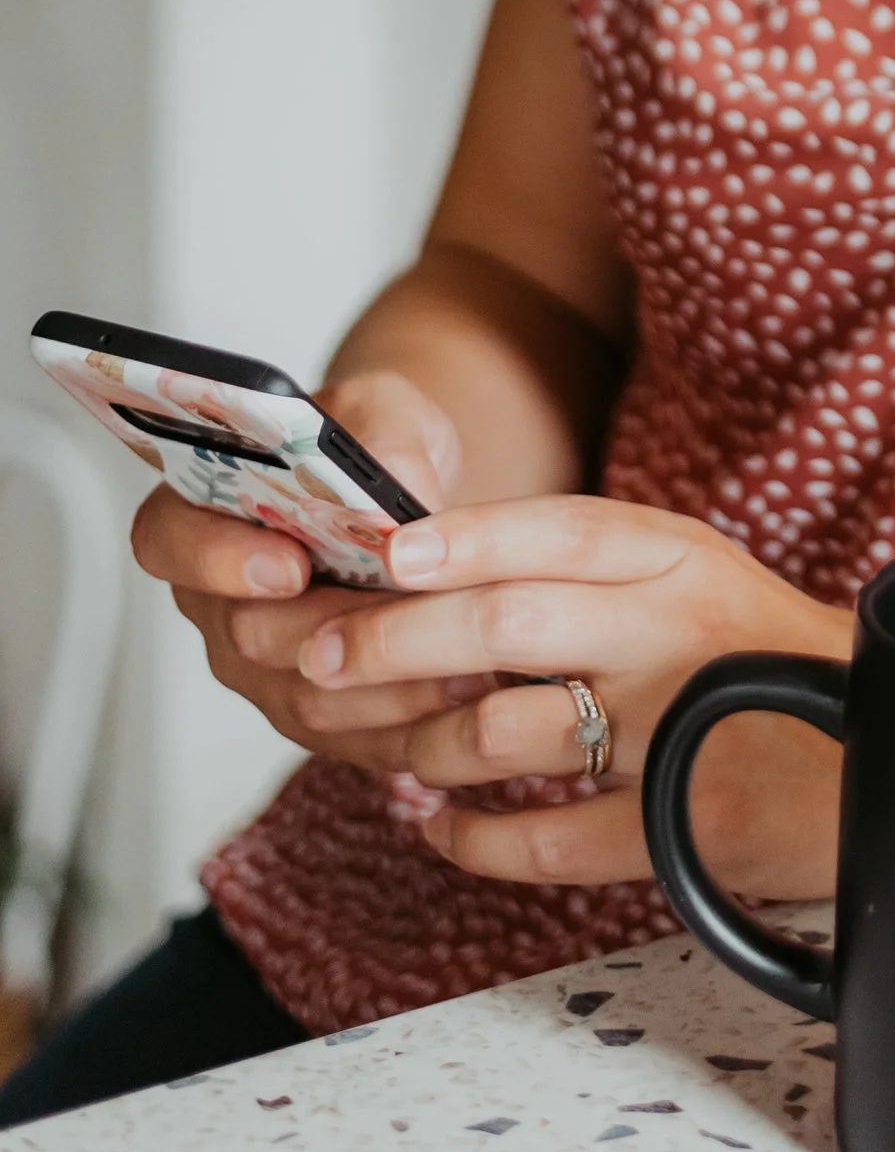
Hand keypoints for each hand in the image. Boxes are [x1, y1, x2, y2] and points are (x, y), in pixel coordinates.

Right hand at [133, 370, 476, 780]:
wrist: (424, 507)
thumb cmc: (384, 451)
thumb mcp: (388, 412)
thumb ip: (385, 439)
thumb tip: (401, 489)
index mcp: (203, 512)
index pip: (170, 541)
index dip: (219, 559)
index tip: (290, 564)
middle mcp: (218, 601)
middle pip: (248, 634)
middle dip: (332, 628)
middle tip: (406, 616)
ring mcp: (262, 668)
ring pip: (304, 700)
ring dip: (382, 685)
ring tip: (459, 659)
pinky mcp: (317, 714)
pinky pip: (350, 739)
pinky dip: (410, 721)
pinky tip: (467, 694)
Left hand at [282, 492, 852, 893]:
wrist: (889, 750)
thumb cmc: (767, 661)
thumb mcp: (700, 579)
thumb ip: (597, 571)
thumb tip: (438, 571)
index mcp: (681, 559)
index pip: (554, 531)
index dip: (460, 539)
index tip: (380, 551)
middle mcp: (674, 632)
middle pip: (505, 624)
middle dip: (392, 642)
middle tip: (321, 657)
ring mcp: (674, 730)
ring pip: (505, 731)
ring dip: (424, 743)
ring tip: (391, 750)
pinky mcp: (676, 827)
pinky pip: (541, 840)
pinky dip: (471, 838)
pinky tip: (444, 827)